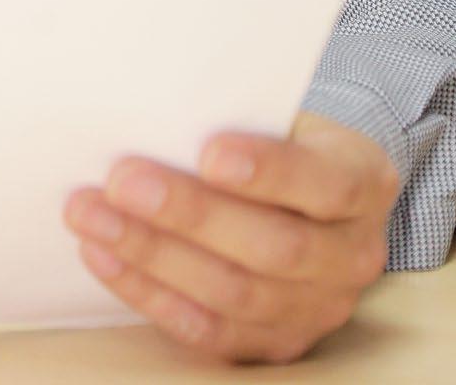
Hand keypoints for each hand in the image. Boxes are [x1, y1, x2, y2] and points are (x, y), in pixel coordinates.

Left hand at [62, 108, 399, 364]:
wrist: (317, 193)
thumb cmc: (282, 139)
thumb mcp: (282, 113)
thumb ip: (237, 116)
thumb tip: (157, 112)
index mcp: (363, 182)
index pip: (326, 184)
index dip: (269, 172)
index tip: (209, 152)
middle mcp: (352, 256)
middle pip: (273, 247)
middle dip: (190, 214)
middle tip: (121, 181)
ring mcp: (317, 308)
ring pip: (234, 294)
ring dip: (152, 255)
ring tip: (93, 217)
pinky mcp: (276, 343)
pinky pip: (209, 331)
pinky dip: (149, 293)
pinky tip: (103, 258)